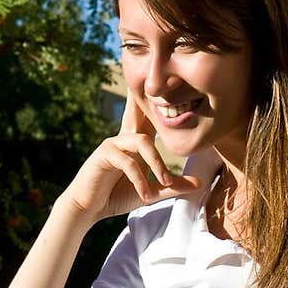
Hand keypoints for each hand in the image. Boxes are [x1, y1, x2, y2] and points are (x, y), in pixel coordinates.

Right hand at [61, 93, 200, 222]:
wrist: (88, 209)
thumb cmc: (116, 196)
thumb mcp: (150, 192)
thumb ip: (172, 186)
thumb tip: (199, 183)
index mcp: (134, 144)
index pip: (147, 119)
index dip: (155, 103)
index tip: (163, 85)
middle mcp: (123, 139)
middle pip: (137, 113)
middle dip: (145, 97)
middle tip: (155, 78)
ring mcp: (112, 144)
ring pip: (142, 141)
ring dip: (157, 162)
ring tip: (165, 182)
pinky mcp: (103, 156)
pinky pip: (128, 162)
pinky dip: (140, 179)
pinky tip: (145, 194)